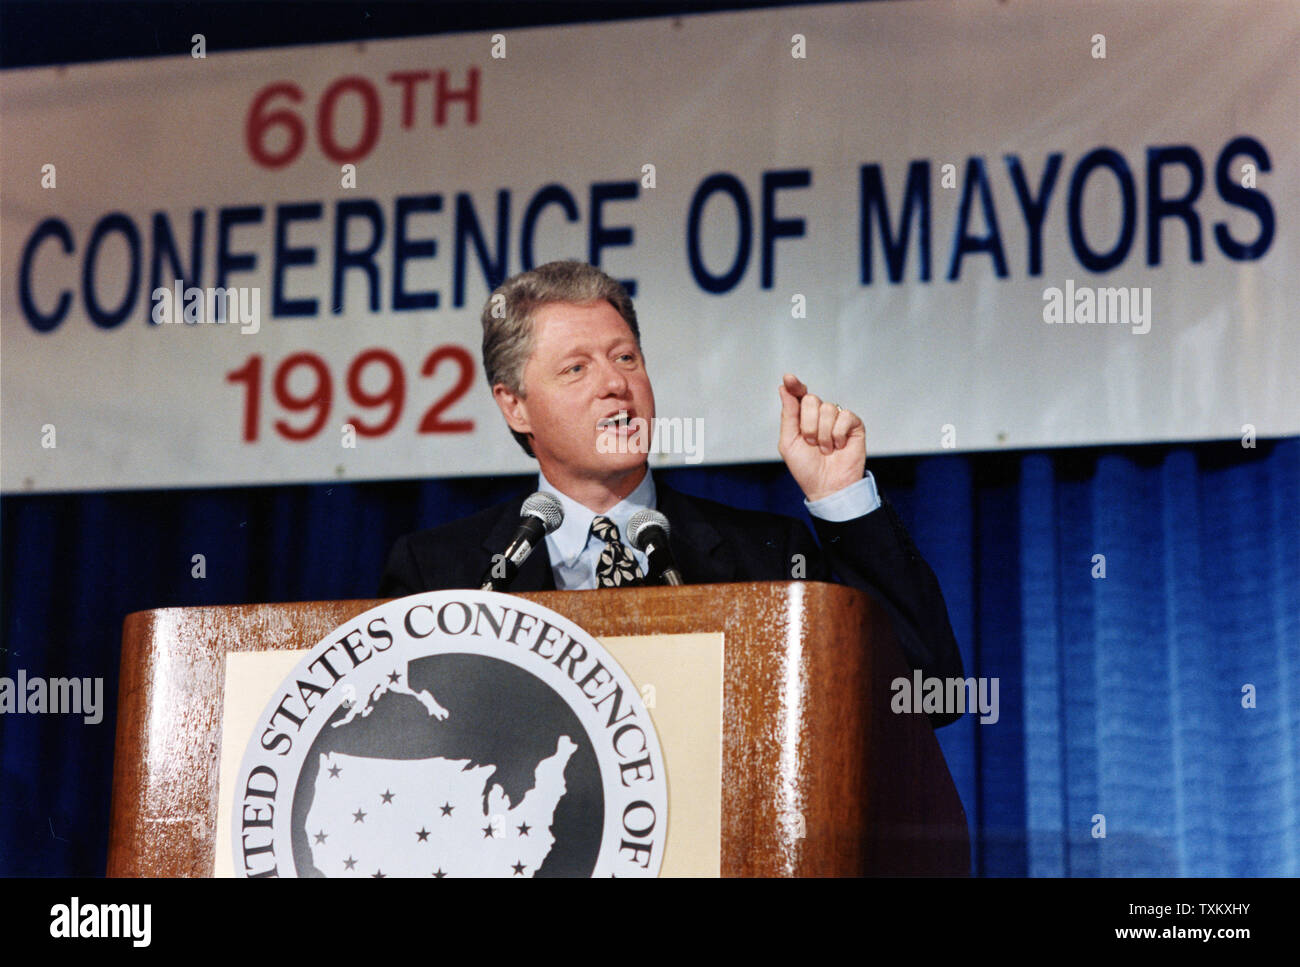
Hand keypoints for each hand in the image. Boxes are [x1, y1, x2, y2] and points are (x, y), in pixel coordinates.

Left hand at [777, 373, 866, 501]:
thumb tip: (784, 389)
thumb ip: (788, 414)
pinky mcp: (854, 425)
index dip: (795, 385)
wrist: (827, 487)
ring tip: (825, 449)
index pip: (799, 394)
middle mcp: (820, 415)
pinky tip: (839, 445)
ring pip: (827, 409)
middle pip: (811, 400)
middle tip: (811, 443)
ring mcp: (837, 419)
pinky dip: (838, 434)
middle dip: (808, 425)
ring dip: (823, 434)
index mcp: (803, 418)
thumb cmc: (807, 468)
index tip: (789, 379)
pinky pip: (844, 416)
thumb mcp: (788, 442)